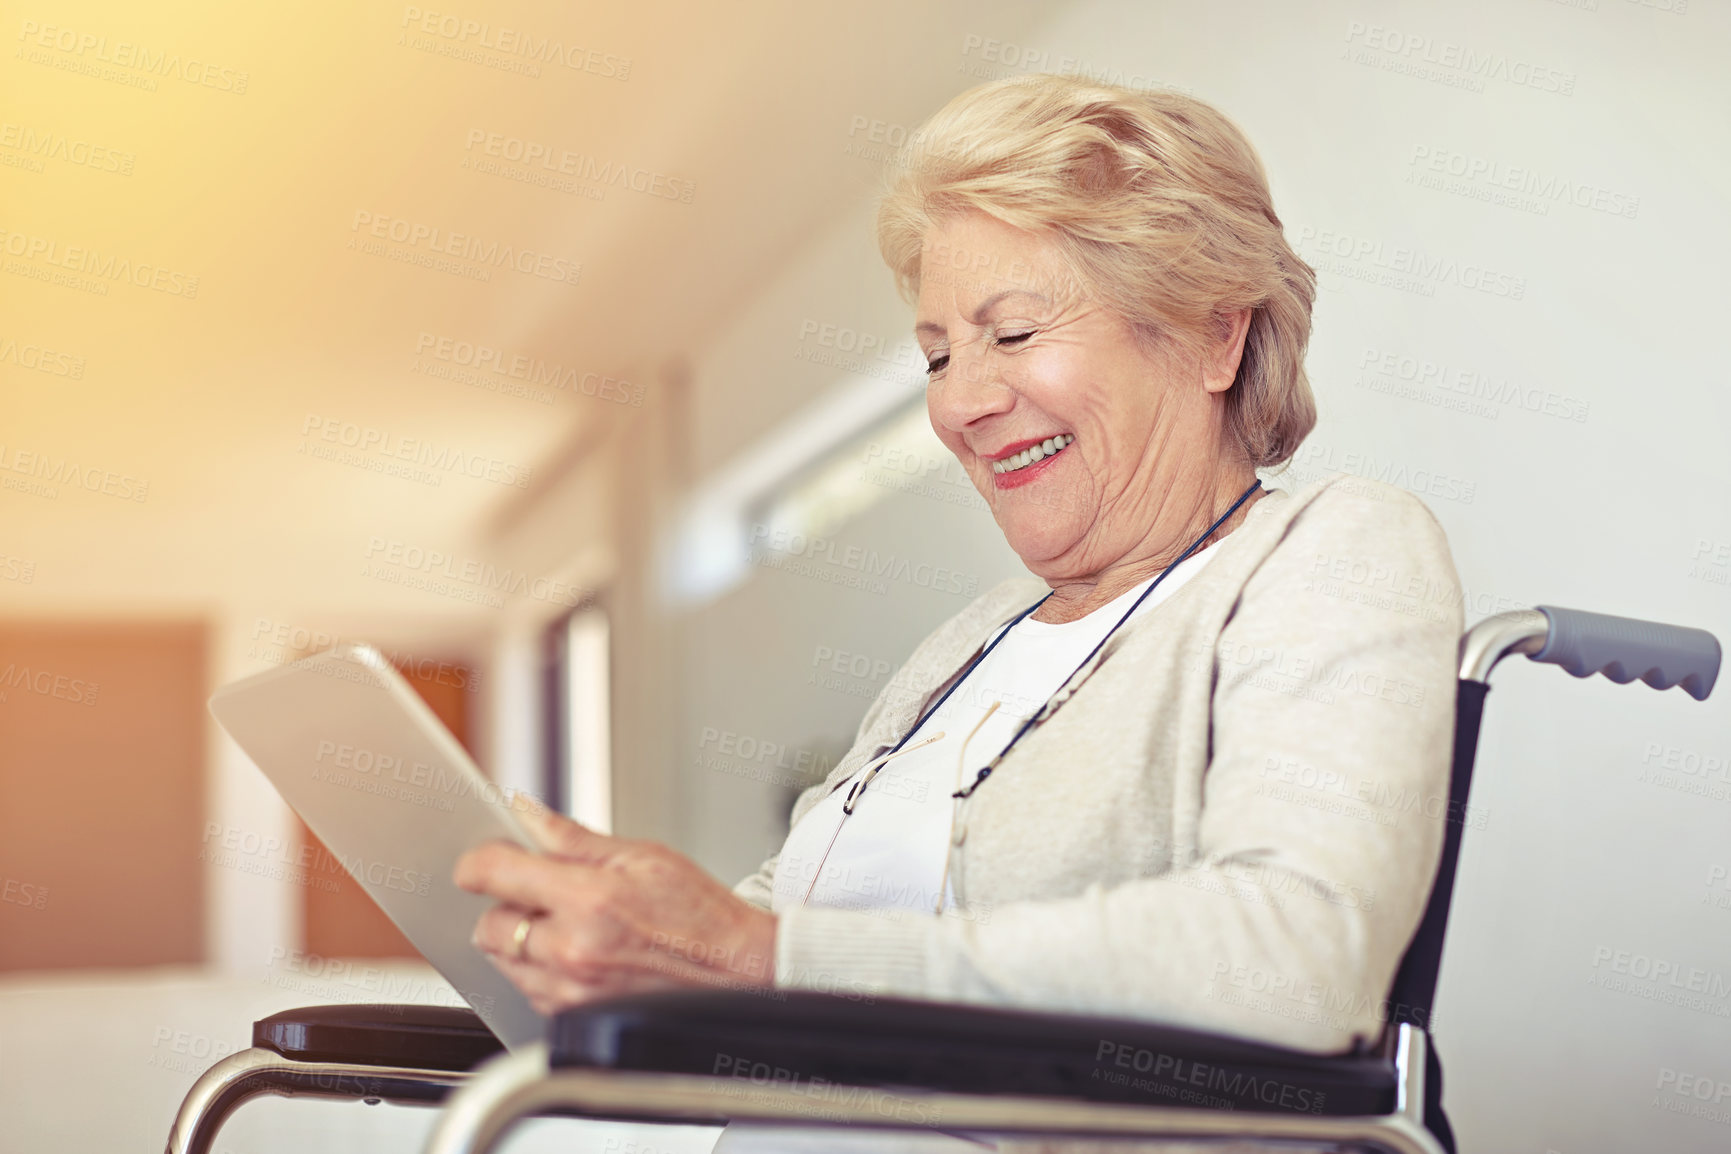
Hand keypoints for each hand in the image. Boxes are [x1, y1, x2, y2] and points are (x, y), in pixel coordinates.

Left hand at [454, 807, 777, 1014]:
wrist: (738, 973)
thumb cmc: (702, 918)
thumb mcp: (644, 857)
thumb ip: (574, 839)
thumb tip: (528, 815)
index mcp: (590, 900)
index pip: (494, 873)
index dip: (477, 861)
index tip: (479, 860)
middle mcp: (573, 951)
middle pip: (489, 925)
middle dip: (506, 905)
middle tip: (541, 893)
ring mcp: (571, 991)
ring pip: (504, 962)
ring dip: (523, 940)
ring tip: (570, 926)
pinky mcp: (574, 1019)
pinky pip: (528, 991)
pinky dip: (540, 971)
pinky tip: (578, 954)